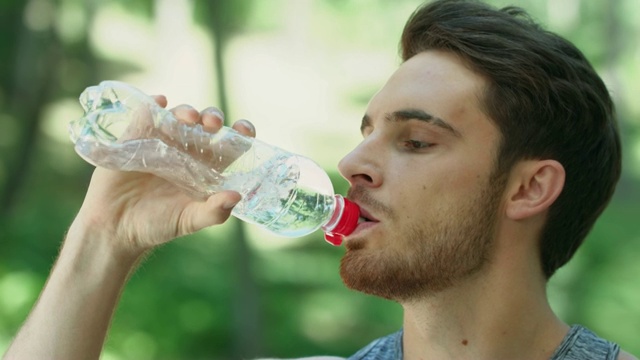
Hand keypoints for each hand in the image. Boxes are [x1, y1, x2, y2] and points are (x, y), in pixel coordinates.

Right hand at [71, 95, 255, 257]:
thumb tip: (237, 196)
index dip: (240, 134)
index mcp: (206, 168)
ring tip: (189, 117)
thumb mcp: (189, 220)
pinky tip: (159, 102)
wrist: (116, 229)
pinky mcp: (135, 139)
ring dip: (186, 111)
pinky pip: (145, 115)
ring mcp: (161, 142)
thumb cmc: (158, 225)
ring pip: (178, 116)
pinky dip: (152, 105)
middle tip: (213, 123)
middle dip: (212, 117)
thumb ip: (214, 212)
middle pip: (205, 125)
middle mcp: (186, 151)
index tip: (246, 130)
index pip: (229, 144)